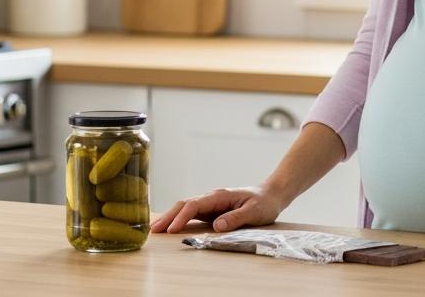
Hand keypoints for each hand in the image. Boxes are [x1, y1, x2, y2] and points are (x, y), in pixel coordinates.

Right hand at [150, 186, 284, 233]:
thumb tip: (217, 226)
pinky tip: (170, 226)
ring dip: (170, 217)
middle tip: (153, 230)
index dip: (182, 217)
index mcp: (220, 196)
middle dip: (168, 216)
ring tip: (155, 229)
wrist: (271, 195)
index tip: (171, 229)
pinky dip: (179, 219)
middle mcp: (212, 197)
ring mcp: (211, 203)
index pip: (195, 205)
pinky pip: (192, 213)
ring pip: (185, 208)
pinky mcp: (212, 210)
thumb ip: (236, 218)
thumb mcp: (254, 212)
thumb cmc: (264, 203)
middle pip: (184, 204)